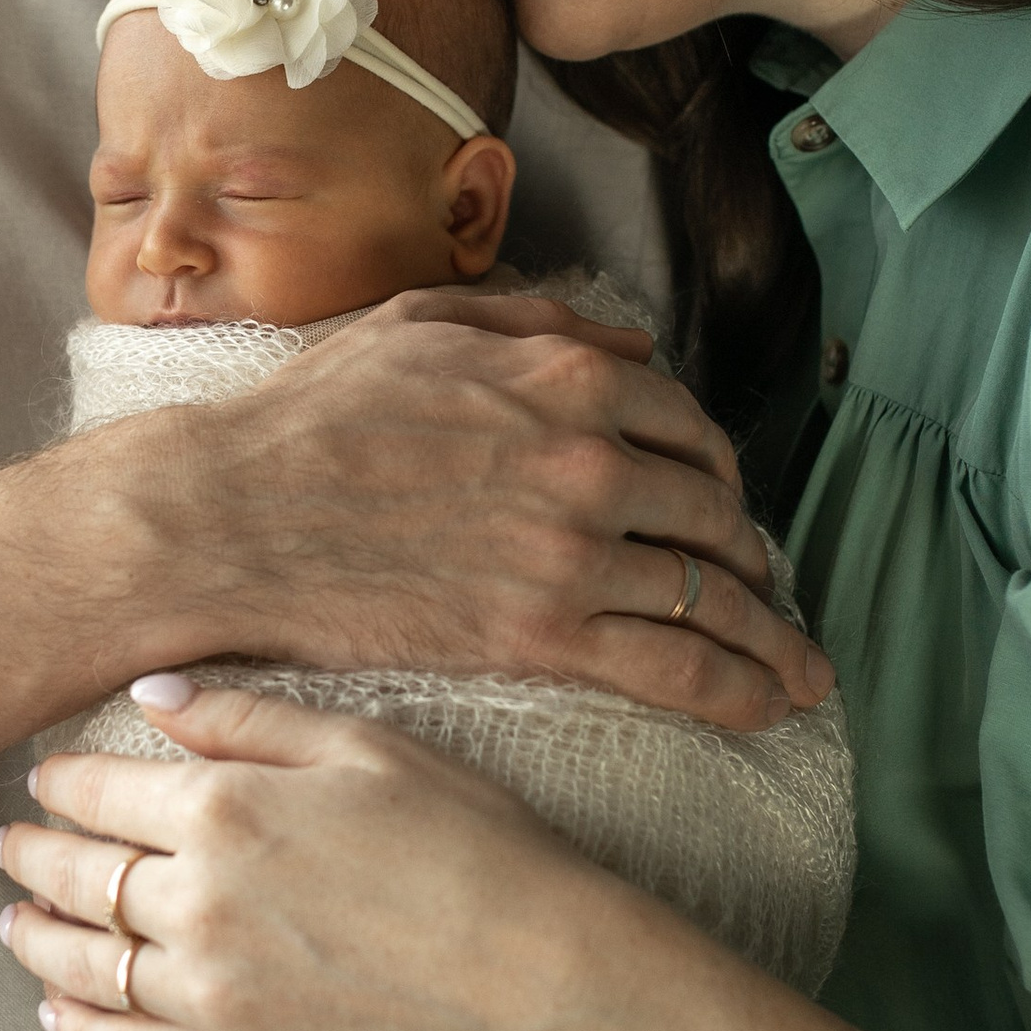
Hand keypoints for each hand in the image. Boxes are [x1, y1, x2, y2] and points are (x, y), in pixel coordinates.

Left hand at [0, 677, 610, 1030]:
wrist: (530, 969)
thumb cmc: (466, 839)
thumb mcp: (363, 746)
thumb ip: (245, 719)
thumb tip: (150, 696)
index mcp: (222, 808)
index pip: (98, 790)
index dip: (60, 781)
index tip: (45, 778)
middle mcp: (196, 901)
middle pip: (76, 876)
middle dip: (32, 856)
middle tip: (9, 845)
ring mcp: (210, 989)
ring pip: (83, 965)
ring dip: (35, 940)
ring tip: (14, 924)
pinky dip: (79, 1028)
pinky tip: (60, 1012)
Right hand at [155, 286, 827, 733]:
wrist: (231, 513)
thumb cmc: (305, 416)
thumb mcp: (421, 324)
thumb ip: (536, 323)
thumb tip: (628, 343)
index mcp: (568, 375)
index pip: (688, 426)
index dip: (715, 471)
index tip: (718, 506)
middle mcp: (592, 456)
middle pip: (716, 513)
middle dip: (748, 556)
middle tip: (758, 589)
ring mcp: (575, 548)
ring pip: (714, 595)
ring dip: (770, 634)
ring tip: (799, 666)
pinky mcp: (545, 633)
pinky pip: (677, 667)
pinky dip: (740, 690)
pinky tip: (768, 707)